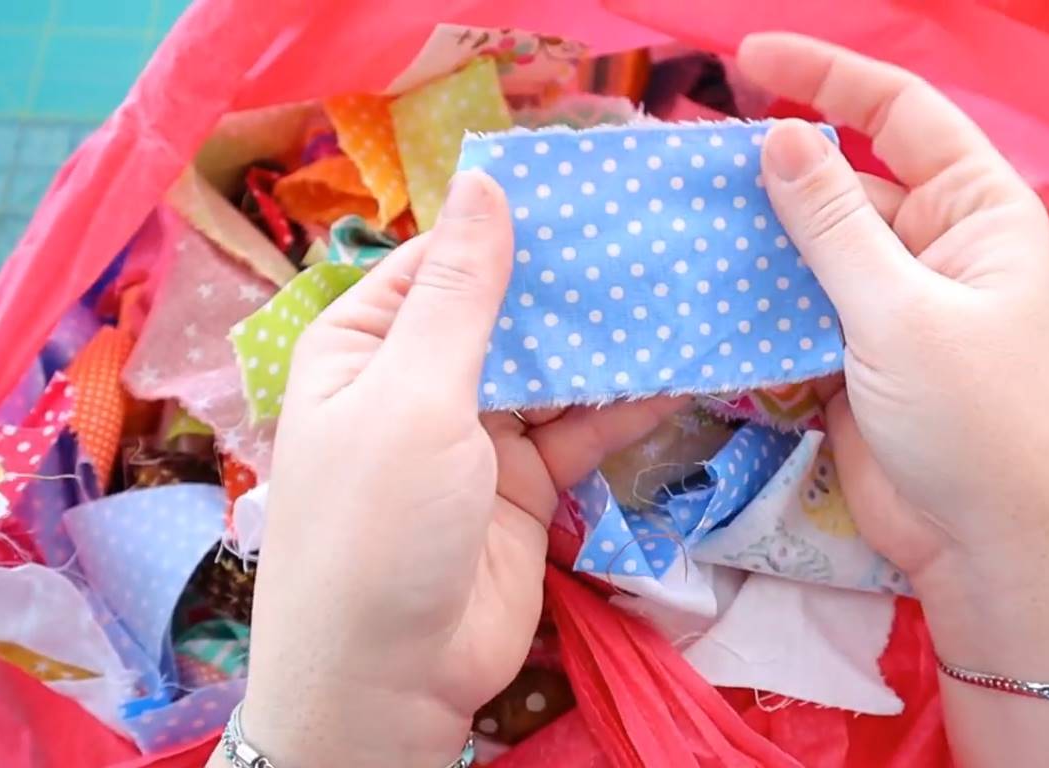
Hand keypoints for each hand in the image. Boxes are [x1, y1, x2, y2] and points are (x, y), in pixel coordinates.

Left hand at [239, 171, 679, 765]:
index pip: (442, 259)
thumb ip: (460, 296)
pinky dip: (626, 401)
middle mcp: (418, 377)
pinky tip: (684, 365)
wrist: (391, 682)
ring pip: (550, 366)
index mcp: (364, 343)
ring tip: (682, 282)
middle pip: (504, 308)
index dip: (510, 222)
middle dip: (570, 277)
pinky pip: (579, 427)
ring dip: (607, 336)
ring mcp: (474, 431)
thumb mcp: (412, 398)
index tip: (590, 184)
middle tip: (654, 229)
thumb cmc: (378, 528)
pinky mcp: (524, 481)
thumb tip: (485, 185)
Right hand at [738, 34, 1048, 665]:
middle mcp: (934, 244)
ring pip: (812, 245)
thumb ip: (835, 226)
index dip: (828, 75)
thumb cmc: (974, 420)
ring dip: (755, 235)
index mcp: (976, 211)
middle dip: (776, 168)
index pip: (901, 113)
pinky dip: (753, 296)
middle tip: (688, 161)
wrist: (988, 550)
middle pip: (846, 178)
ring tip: (679, 219)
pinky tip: (698, 284)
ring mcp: (890, 302)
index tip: (749, 55)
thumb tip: (780, 137)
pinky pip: (795, 306)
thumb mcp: (902, 313)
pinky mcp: (852, 355)